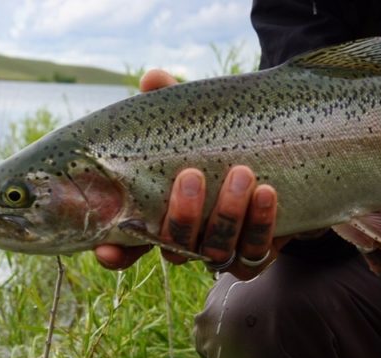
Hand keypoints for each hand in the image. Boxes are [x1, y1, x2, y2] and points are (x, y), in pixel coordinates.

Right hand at [94, 70, 283, 278]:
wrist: (274, 160)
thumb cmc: (215, 141)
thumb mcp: (193, 121)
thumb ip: (170, 104)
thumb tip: (153, 79)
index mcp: (157, 217)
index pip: (127, 246)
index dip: (115, 253)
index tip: (106, 247)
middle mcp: (185, 242)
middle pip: (174, 250)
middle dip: (182, 215)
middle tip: (191, 175)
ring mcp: (219, 252)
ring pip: (215, 252)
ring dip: (226, 215)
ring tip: (241, 173)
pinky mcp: (254, 255)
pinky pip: (254, 253)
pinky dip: (260, 224)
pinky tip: (266, 192)